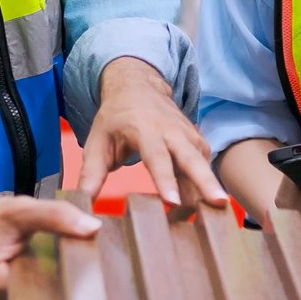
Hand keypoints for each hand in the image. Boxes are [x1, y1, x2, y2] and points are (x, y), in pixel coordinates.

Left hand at [78, 57, 225, 214]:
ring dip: (208, 187)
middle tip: (218, 204)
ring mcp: (187, 134)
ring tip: (214, 213)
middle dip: (206, 182)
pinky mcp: (196, 141)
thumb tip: (82, 203)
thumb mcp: (97, 142)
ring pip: (203, 162)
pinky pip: (205, 163)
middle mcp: (171, 130)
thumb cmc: (115, 118)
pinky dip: (206, 183)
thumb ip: (91, 174)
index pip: (157, 158)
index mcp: (144, 129)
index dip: (166, 180)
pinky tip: (205, 205)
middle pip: (192, 158)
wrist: (137, 86)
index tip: (173, 203)